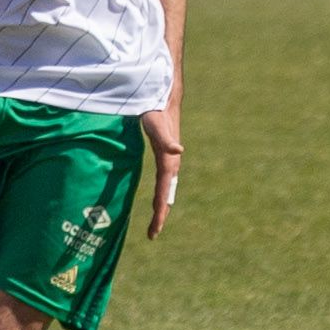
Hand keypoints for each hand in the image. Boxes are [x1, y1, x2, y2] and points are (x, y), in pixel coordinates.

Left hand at [141, 101, 184, 235]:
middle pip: (166, 194)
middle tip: (152, 234)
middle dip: (161, 214)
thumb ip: (164, 136)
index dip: (160, 209)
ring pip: (166, 189)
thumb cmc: (156, 106)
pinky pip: (163, 180)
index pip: (164, 190)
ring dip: (162, 206)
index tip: (156, 227)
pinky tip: (159, 199)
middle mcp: (171, 162)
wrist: (165, 94)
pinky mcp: (164, 155)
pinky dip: (161, 193)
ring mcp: (169, 159)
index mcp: (168, 159)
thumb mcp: (156, 122)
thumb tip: (178, 150)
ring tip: (156, 223)